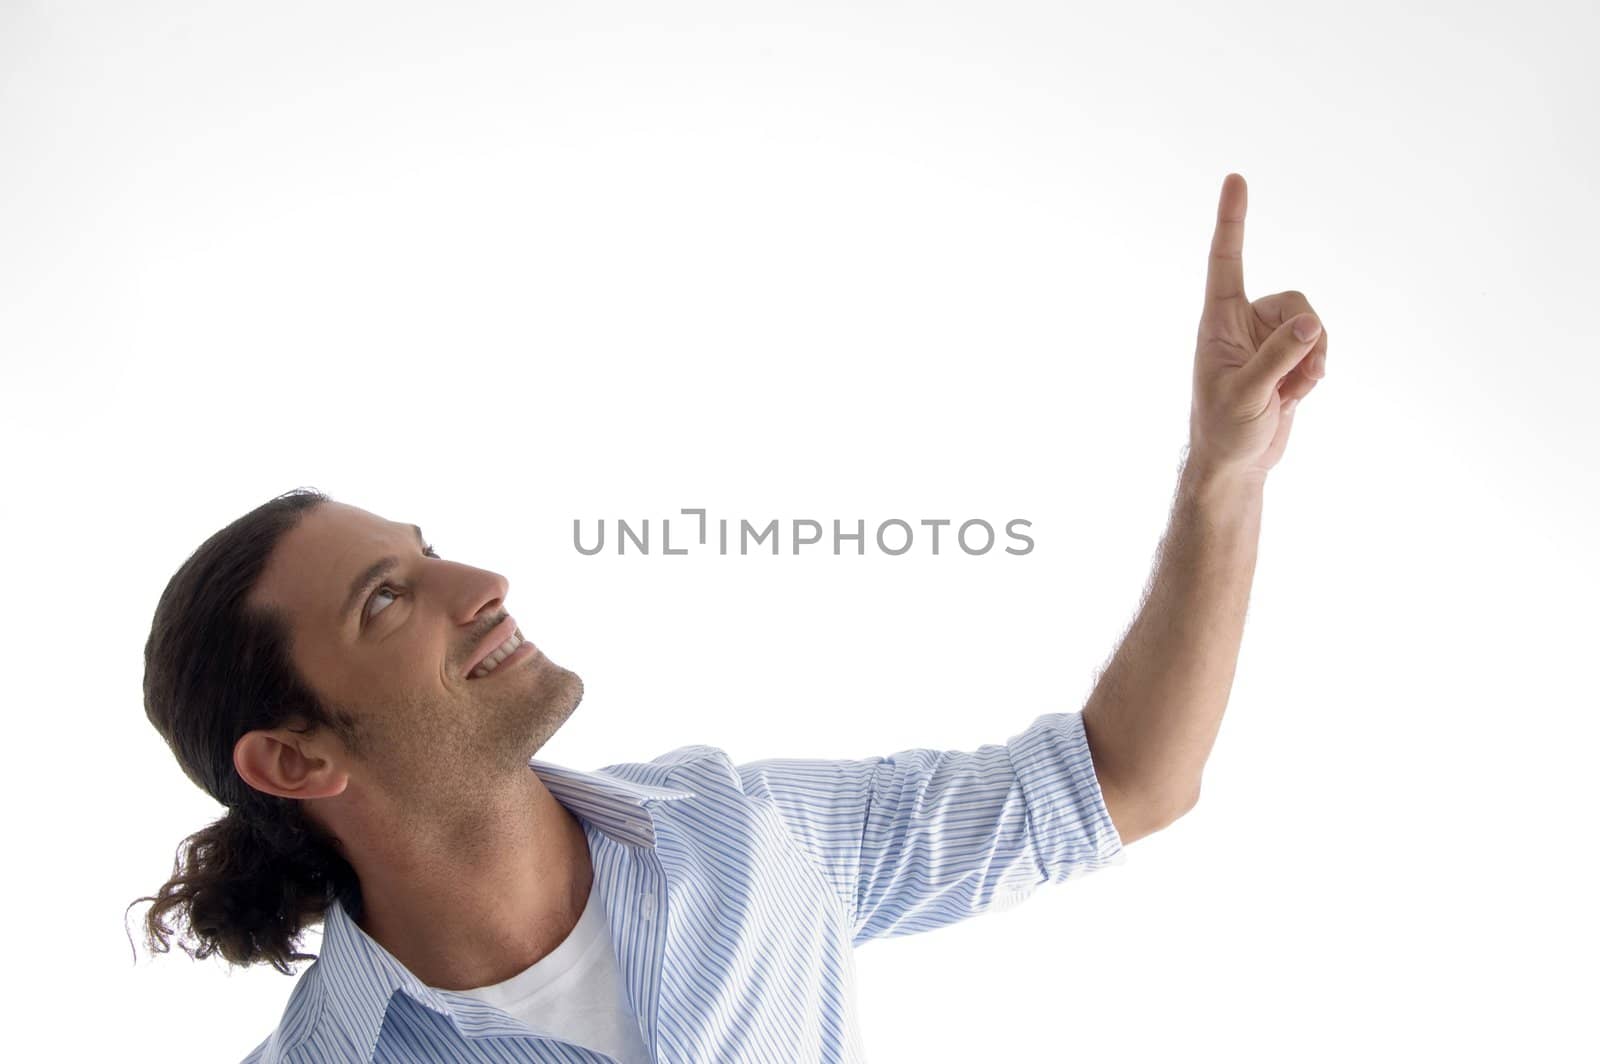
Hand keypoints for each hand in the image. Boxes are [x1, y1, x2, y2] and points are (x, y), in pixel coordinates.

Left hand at [1187, 173, 1327, 481]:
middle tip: (1288, 379)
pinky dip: (1316, 372)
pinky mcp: (1288, 357)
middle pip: (1296, 302)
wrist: (1236, 463)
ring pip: (1314, 325)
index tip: (1236, 177)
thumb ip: (1279, 356)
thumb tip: (1311, 322)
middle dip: (1307, 338)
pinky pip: (1320, 347)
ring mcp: (1268, 339)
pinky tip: (1296, 395)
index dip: (1232, 219)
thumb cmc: (1225, 429)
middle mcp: (1244, 322)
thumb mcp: (1248, 394)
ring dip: (1314, 360)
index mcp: (1219, 321)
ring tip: (1289, 392)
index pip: (1226, 260)